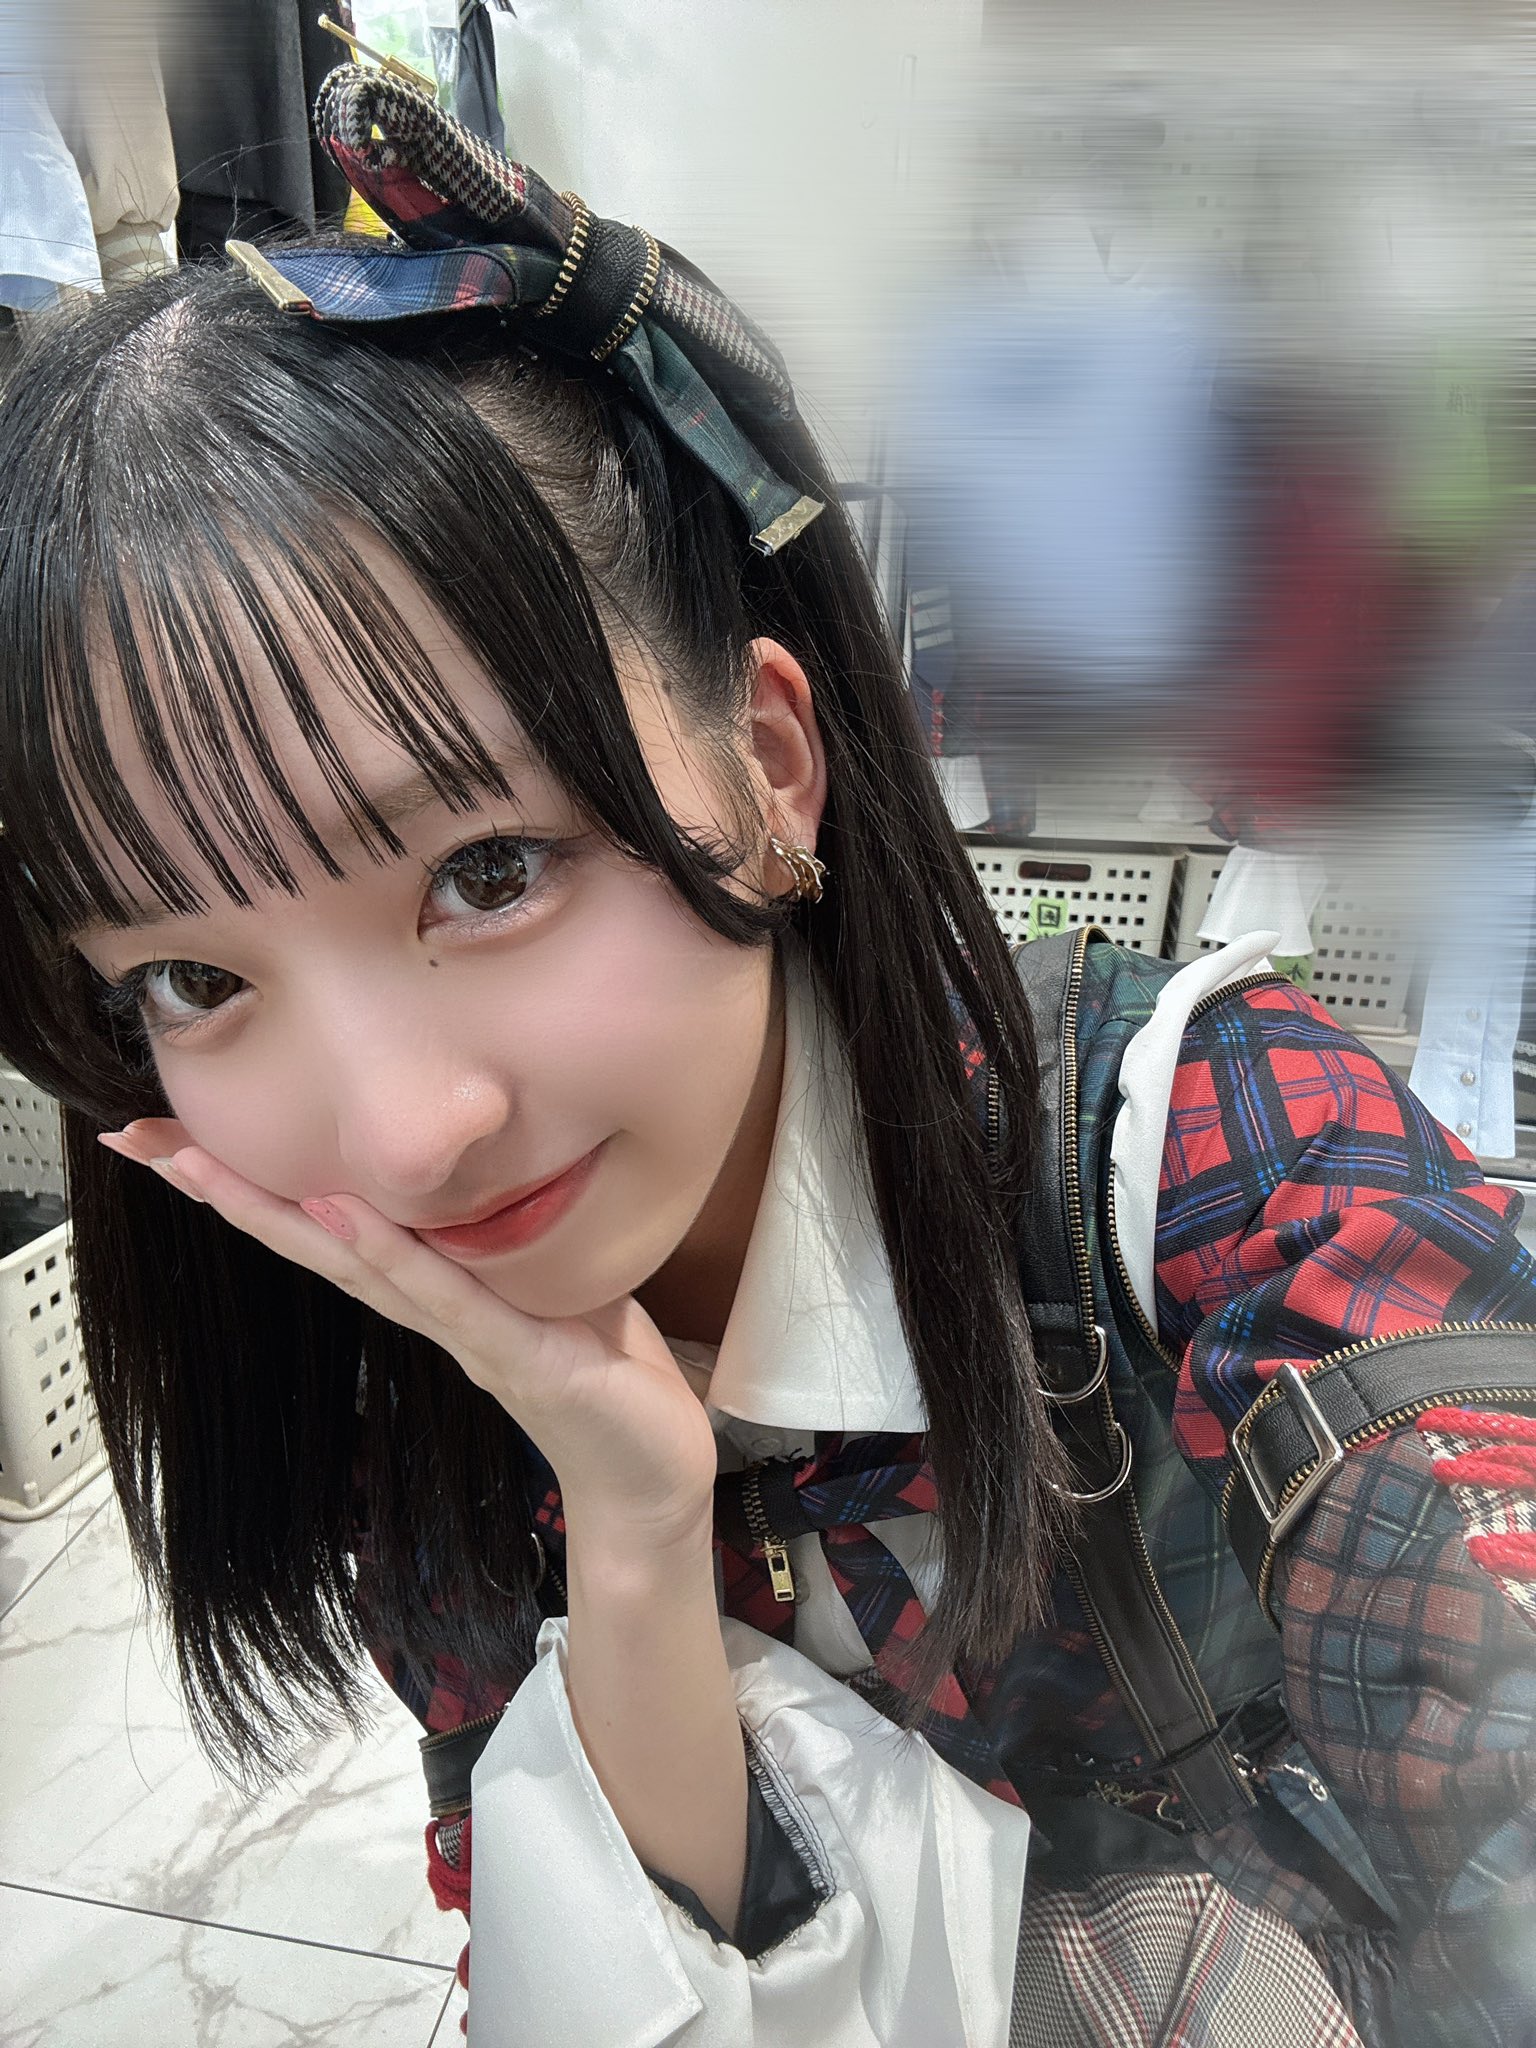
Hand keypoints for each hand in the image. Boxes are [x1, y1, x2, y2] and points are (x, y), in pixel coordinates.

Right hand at [98, 1120, 720, 1549]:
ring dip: (283, 1216)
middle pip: (316, 1244)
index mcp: (440, 1295)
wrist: (654, 1479)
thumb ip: (510, 1239)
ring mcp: (467, 1340)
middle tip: (147, 1142)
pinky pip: (444, 1299)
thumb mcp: (557, 1284)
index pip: (337, 1229)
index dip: (263, 1186)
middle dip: (231, 1194)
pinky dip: (389, 1256)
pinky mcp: (520, 1358)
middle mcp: (434, 1317)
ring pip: (359, 1267)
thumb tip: (490, 1169)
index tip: (185, 1138)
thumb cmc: (608, 1379)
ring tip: (210, 1167)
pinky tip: (342, 1215)